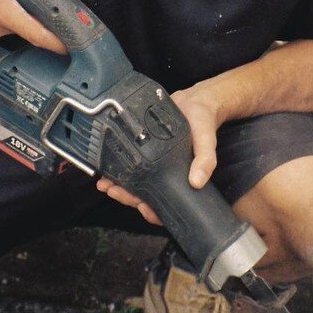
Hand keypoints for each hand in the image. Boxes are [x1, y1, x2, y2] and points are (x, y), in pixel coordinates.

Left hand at [95, 85, 224, 224]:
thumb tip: (197, 182)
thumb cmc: (203, 123)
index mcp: (181, 178)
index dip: (154, 212)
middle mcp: (166, 174)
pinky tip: (106, 169)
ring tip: (105, 185)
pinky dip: (118, 170)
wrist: (195, 100)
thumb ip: (205, 159)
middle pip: (145, 196)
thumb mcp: (207, 140)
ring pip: (135, 184)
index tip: (143, 209)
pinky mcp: (144, 151)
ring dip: (120, 187)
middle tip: (114, 192)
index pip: (167, 204)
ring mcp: (154, 163)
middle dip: (128, 198)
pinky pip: (130, 165)